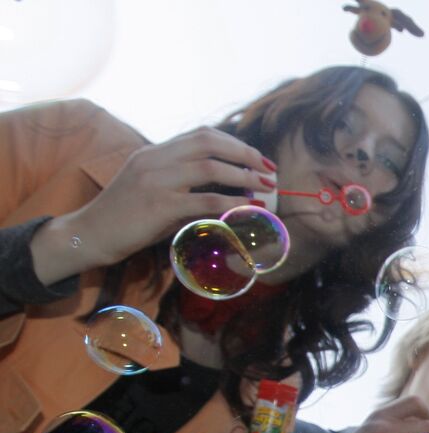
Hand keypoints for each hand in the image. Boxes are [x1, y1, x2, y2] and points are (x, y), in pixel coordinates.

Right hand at [31, 127, 275, 283]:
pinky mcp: (160, 205)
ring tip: (265, 188)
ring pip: (210, 167)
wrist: (91, 233)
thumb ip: (187, 187)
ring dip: (244, 176)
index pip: (201, 135)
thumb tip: (230, 193)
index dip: (234, 143)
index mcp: (155, 152)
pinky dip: (232, 202)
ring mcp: (157, 180)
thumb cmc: (128, 218)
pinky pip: (204, 199)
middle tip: (269, 170)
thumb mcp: (157, 192)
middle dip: (245, 154)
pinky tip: (248, 208)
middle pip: (209, 143)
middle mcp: (156, 159)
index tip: (257, 158)